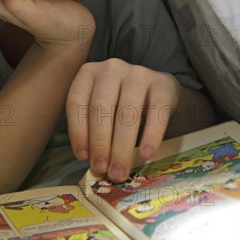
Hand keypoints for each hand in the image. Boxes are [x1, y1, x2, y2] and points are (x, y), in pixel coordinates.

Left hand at [66, 58, 180, 181]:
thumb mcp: (101, 108)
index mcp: (89, 73)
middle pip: (101, 107)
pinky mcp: (163, 84)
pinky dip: (150, 136)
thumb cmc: (120, 102)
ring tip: (120, 170)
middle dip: (100, 142)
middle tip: (102, 169)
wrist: (158, 89)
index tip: (82, 157)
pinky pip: (157, 112)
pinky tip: (146, 155)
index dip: (78, 131)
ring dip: (122, 146)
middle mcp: (111, 68)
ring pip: (127, 112)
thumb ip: (92, 129)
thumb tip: (92, 163)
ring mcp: (138, 73)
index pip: (77, 102)